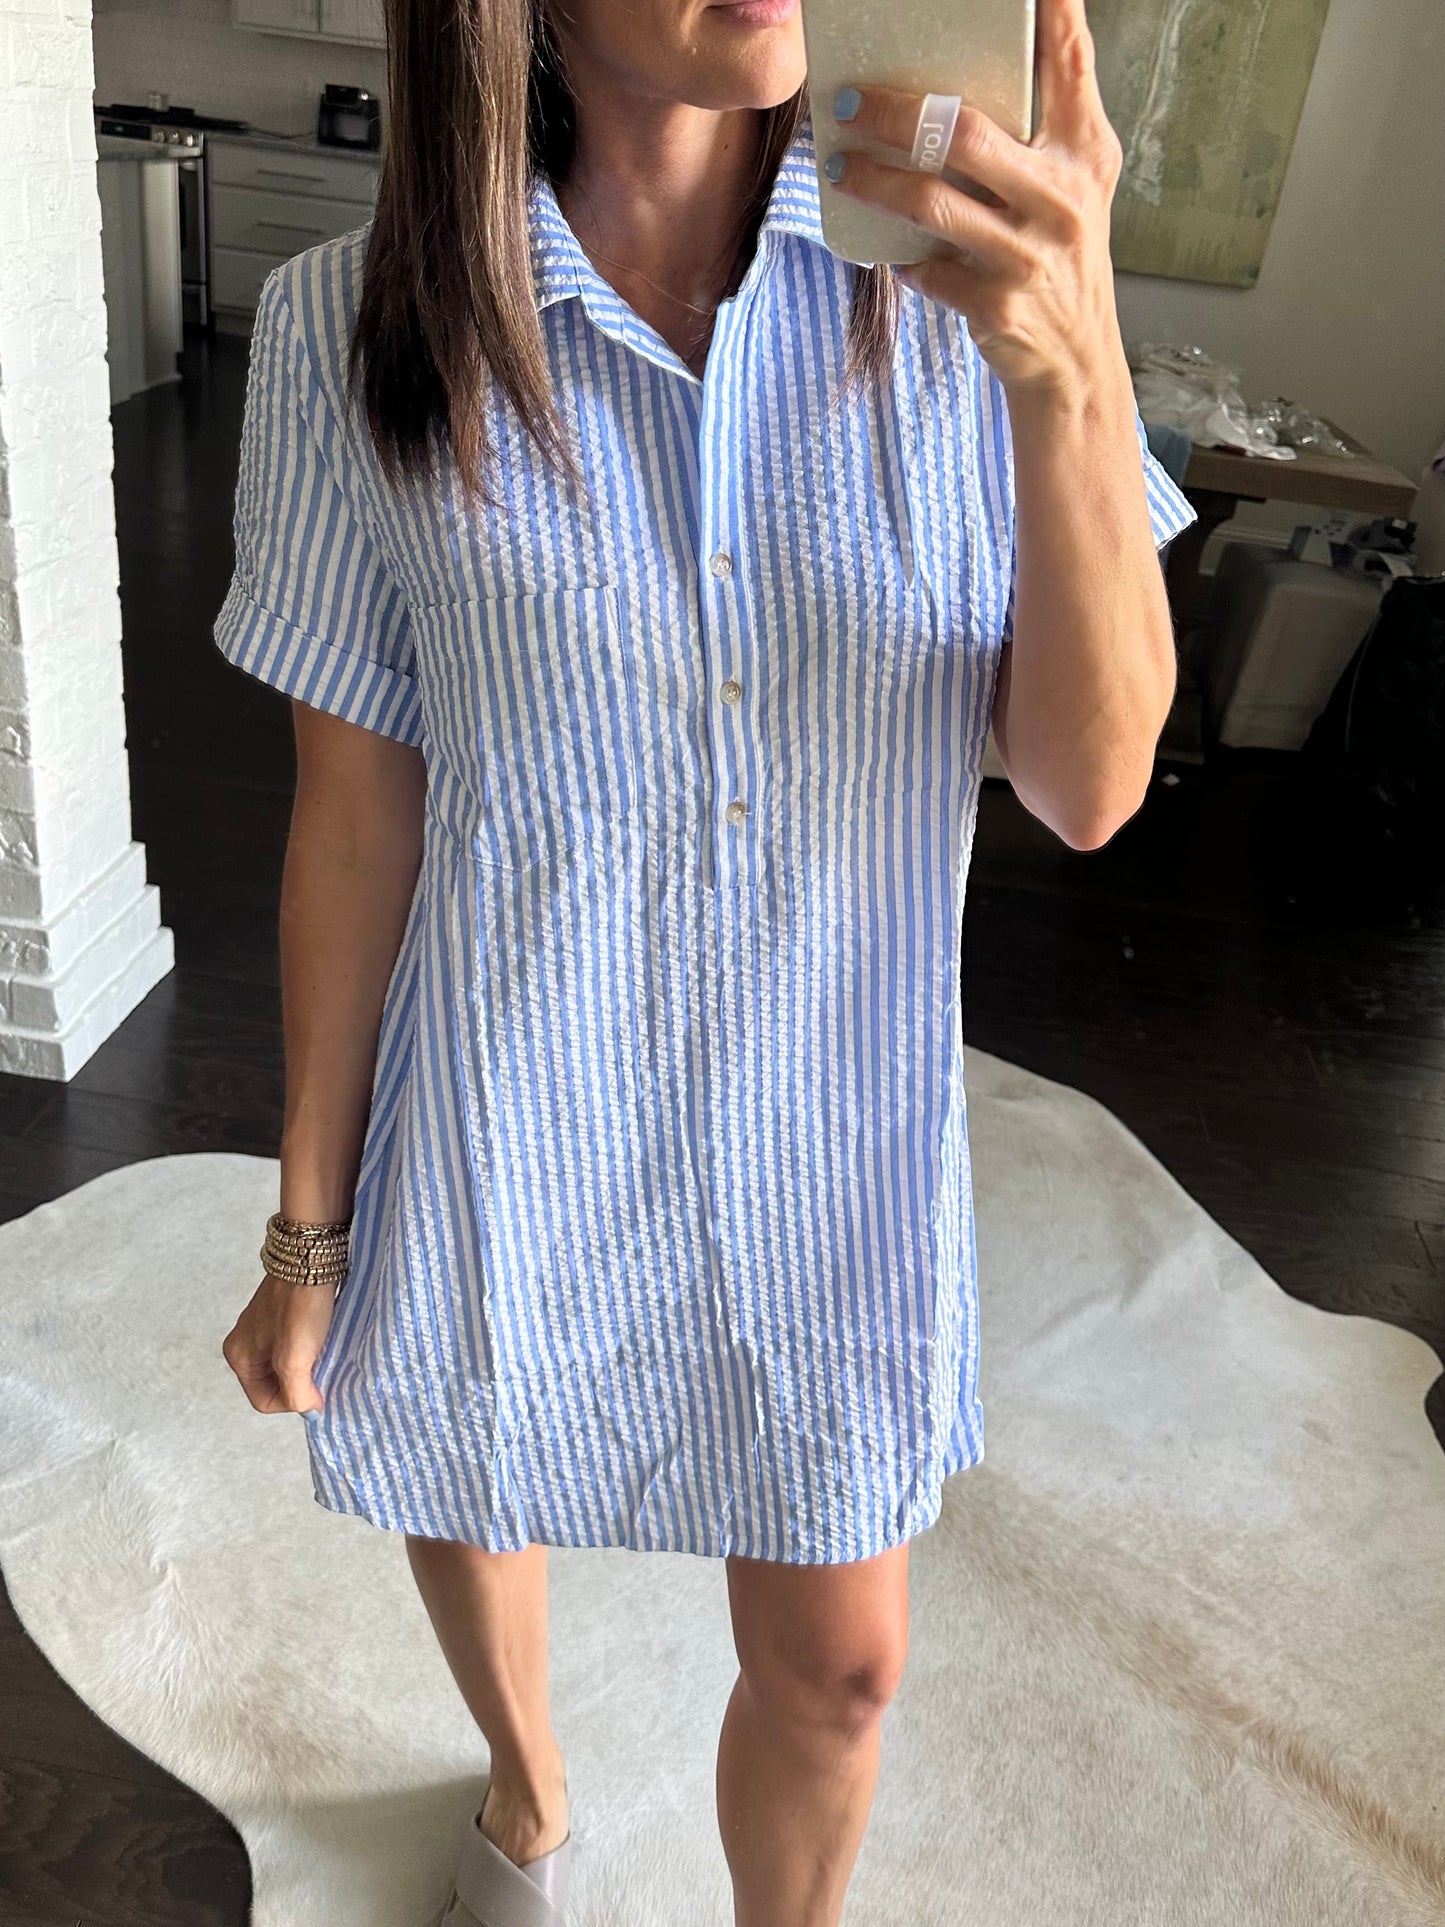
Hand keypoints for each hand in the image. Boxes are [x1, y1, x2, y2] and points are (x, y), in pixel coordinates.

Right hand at [222, 1271, 335, 1415]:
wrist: (313, 1256)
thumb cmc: (300, 1306)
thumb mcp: (294, 1360)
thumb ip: (297, 1394)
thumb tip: (310, 1410)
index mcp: (239, 1357)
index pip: (265, 1401)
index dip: (293, 1402)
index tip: (317, 1389)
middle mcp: (247, 1343)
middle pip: (277, 1383)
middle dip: (302, 1383)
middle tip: (324, 1370)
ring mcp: (265, 1327)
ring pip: (290, 1364)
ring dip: (311, 1365)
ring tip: (327, 1353)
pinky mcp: (285, 1314)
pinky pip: (299, 1344)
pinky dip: (315, 1347)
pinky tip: (328, 1339)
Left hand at [822, 0, 1128, 403]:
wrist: (1075, 362)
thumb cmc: (1061, 257)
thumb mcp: (1075, 183)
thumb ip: (1046, 124)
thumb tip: (976, 67)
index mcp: (1086, 151)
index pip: (1069, 61)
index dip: (1050, 10)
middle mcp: (1063, 198)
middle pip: (965, 133)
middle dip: (895, 113)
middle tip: (850, 101)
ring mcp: (1029, 255)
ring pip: (932, 204)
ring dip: (874, 183)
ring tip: (840, 167)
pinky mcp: (998, 306)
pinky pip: (927, 270)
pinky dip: (900, 259)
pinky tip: (886, 251)